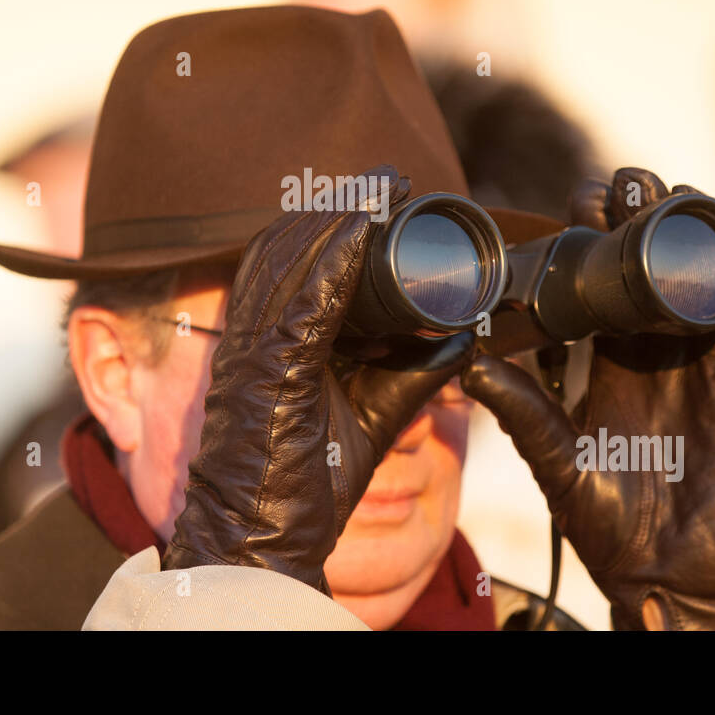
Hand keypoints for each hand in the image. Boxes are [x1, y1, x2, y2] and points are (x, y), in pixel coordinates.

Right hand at [163, 164, 473, 590]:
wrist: (263, 537)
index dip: (335, 220)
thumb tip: (464, 336)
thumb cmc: (306, 482)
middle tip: (392, 177)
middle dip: (341, 204)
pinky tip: (366, 227)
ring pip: (289, 257)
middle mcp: (251, 332)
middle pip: (289, 243)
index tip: (386, 193)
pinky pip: (299, 296)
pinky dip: (333, 256)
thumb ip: (414, 373)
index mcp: (268, 337)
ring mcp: (252, 347)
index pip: (292, 258)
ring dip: (340, 216)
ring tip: (386, 187)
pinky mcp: (264, 367)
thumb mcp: (373, 414)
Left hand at [462, 167, 714, 629]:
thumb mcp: (554, 458)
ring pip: (711, 282)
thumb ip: (519, 407)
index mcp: (615, 359)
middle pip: (658, 267)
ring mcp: (713, 366)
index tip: (577, 201)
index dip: (598, 239)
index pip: (608, 281)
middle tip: (621, 182)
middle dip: (644, 218)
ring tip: (669, 195)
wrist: (666, 579)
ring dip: (695, 236)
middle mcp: (665, 352)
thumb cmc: (609, 523)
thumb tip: (465, 360)